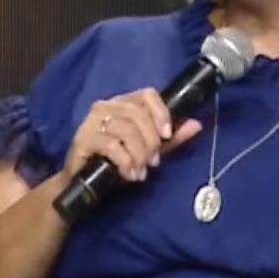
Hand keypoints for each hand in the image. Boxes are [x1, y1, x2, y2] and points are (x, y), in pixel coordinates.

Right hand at [61, 89, 203, 184]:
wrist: (82, 183)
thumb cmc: (115, 163)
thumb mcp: (148, 150)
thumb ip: (171, 139)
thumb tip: (197, 124)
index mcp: (122, 103)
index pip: (147, 94)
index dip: (161, 112)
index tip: (167, 135)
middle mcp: (106, 106)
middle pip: (137, 113)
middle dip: (151, 141)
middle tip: (153, 162)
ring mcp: (91, 121)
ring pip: (125, 128)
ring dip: (138, 153)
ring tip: (140, 171)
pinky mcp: (83, 139)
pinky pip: (110, 144)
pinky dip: (125, 161)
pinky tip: (128, 173)